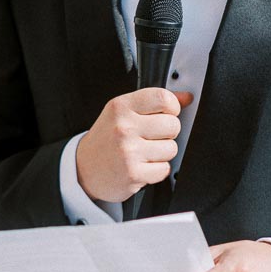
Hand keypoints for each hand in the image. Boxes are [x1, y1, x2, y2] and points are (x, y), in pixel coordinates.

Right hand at [76, 88, 192, 202]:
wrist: (83, 169)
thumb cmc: (107, 139)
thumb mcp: (123, 113)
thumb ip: (154, 103)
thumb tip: (187, 97)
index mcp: (120, 107)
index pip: (163, 98)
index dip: (172, 107)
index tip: (165, 114)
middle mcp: (123, 127)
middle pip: (173, 125)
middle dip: (167, 133)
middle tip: (150, 137)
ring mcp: (128, 151)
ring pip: (172, 149)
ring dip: (162, 153)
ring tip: (144, 152)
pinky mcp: (133, 173)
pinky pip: (164, 169)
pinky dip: (156, 170)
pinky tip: (142, 166)